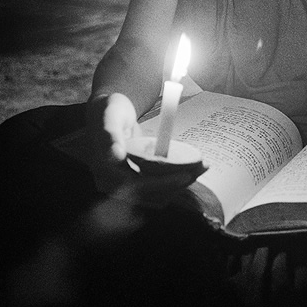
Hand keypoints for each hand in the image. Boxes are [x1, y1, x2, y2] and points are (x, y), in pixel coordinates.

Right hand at [85, 93, 201, 205]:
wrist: (105, 115)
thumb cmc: (109, 111)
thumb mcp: (109, 116)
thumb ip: (110, 135)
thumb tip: (116, 157)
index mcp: (103, 171)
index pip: (136, 186)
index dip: (162, 184)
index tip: (185, 176)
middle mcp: (111, 184)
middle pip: (150, 194)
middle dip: (178, 184)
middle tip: (202, 168)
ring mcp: (123, 186)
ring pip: (156, 195)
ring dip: (180, 185)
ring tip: (202, 167)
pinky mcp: (135, 183)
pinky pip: (158, 189)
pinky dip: (175, 181)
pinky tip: (193, 169)